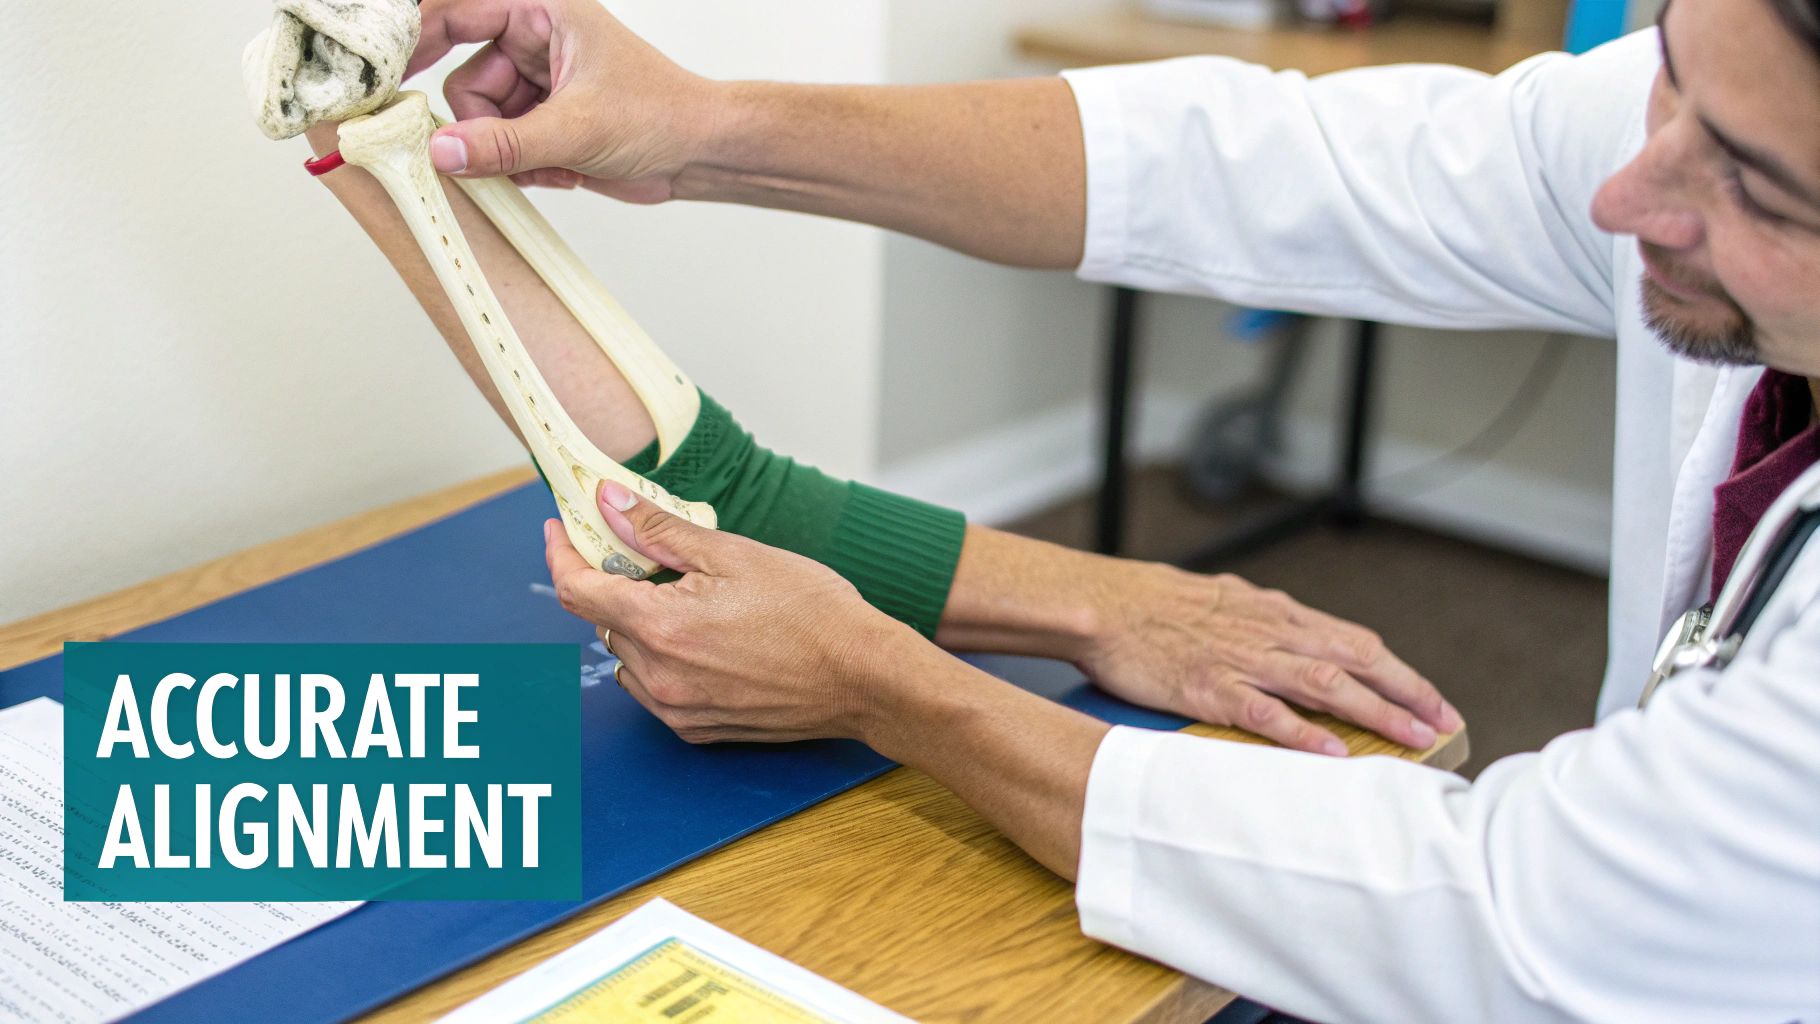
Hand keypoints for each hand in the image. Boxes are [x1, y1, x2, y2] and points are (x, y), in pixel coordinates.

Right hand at [410, 0, 720, 199]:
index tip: (380, 71)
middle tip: (482, 152)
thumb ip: (505, 143)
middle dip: (482, 125)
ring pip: (478, 122)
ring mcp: (534, 82)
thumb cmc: (662, 114)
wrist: (699, 154)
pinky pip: (498, 146)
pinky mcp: (539, 120)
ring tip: (555, 162)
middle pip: (463, 82)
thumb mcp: (579, 129)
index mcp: (541, 9)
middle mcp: (532, 38)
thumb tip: (442, 152)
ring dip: (508, 153)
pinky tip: (562, 170)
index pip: (454, 10)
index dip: (412, 37)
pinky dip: (523, 166)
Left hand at [543, 480, 923, 743]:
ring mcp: (676, 709)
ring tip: (688, 600)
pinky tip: (706, 638)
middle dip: (614, 582)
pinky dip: (662, 659)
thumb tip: (608, 501)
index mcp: (661, 627)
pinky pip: (655, 688)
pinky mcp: (697, 729)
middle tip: (648, 553)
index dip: (562, 553)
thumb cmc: (812, 612)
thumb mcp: (733, 553)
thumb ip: (660, 529)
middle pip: (603, 620)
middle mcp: (658, 677)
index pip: (576, 590)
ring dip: (639, 624)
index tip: (561, 530)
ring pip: (627, 656)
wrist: (864, 677)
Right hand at [1078, 562, 1459, 755]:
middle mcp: (1268, 632)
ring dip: (1374, 712)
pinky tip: (1334, 754)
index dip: (1399, 672)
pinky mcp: (1209, 687)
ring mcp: (1240, 660)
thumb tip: (1294, 639)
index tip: (1434, 701)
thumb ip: (1261, 622)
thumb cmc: (1153, 604)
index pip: (1353, 641)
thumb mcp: (1221, 601)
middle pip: (1354, 660)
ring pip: (1323, 684)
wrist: (1102, 604)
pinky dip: (1303, 734)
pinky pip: (1265, 713)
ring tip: (1413, 739)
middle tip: (1445, 724)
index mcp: (1273, 613)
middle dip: (1406, 693)